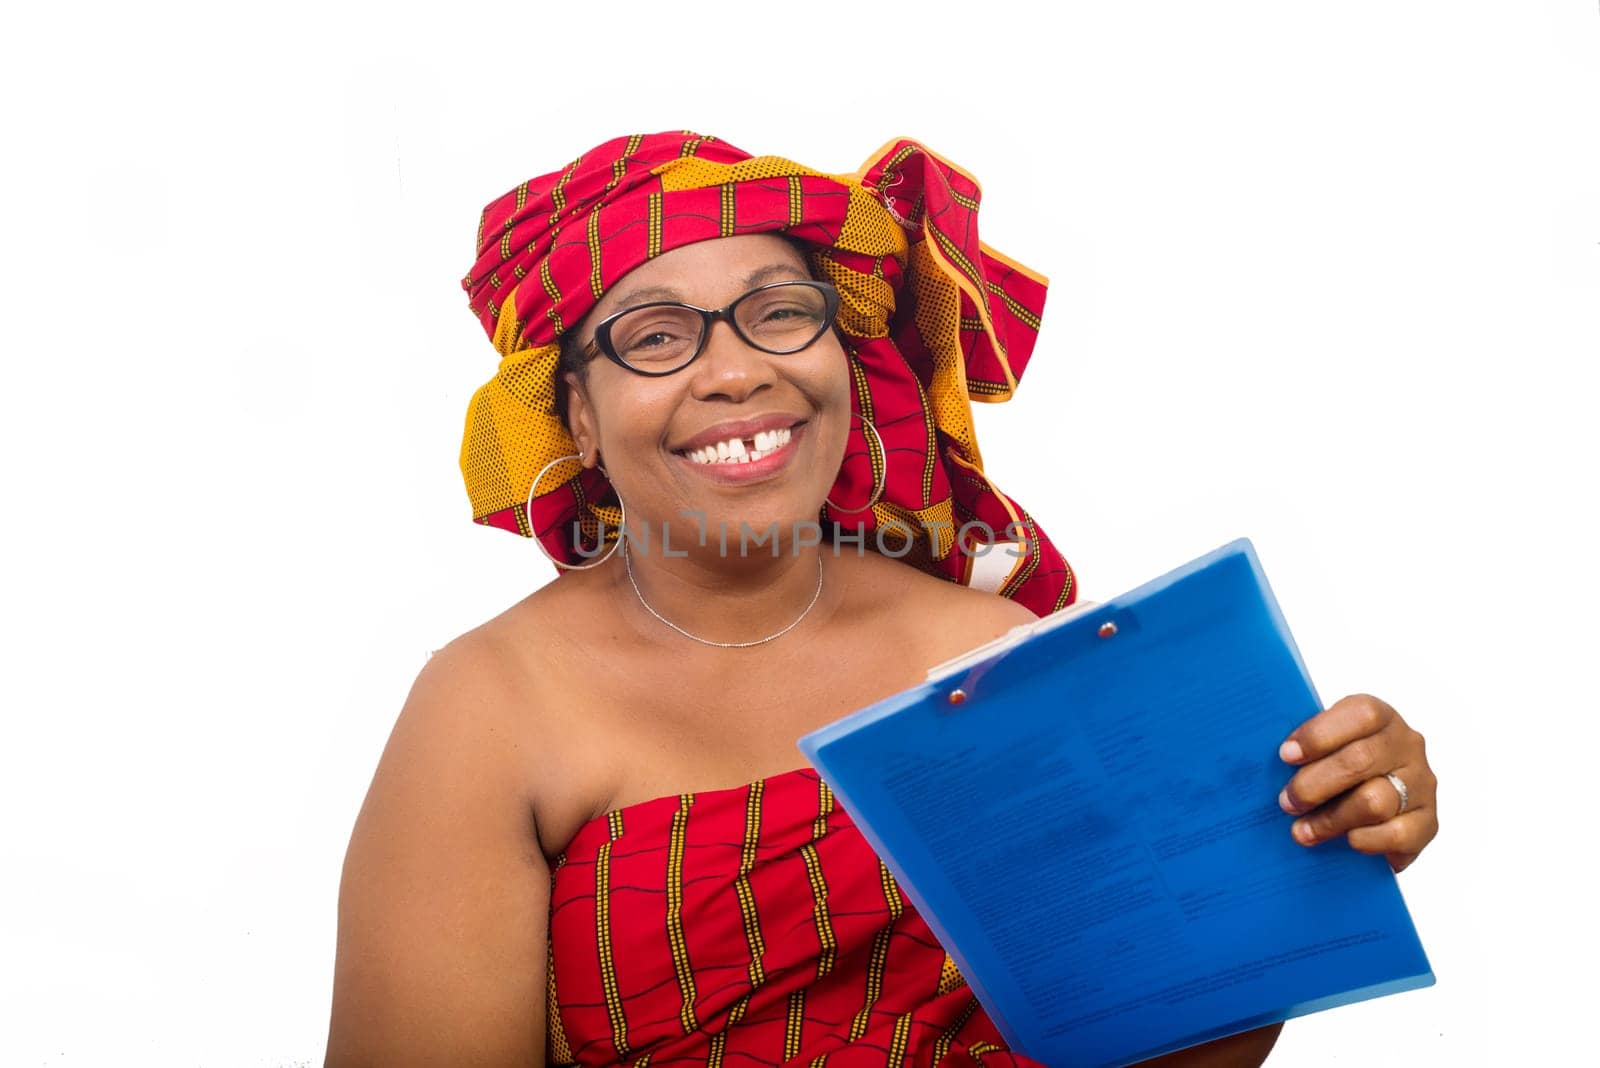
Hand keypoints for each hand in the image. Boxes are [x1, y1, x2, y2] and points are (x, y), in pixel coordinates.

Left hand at [1277, 694, 1437, 872]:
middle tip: (1286, 802)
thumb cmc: (1338, 767)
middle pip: (1360, 761)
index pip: (1361, 715)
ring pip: (1374, 801)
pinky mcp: (1429, 822)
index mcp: (1381, 717)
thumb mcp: (1326, 746)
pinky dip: (1365, 840)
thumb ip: (1306, 746)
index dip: (1319, 734)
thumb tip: (1254, 758)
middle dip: (1314, 785)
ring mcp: (1422, 784)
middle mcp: (1408, 746)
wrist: (1381, 803)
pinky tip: (1346, 842)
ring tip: (1302, 831)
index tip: (1285, 755)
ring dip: (1330, 819)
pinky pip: (1396, 834)